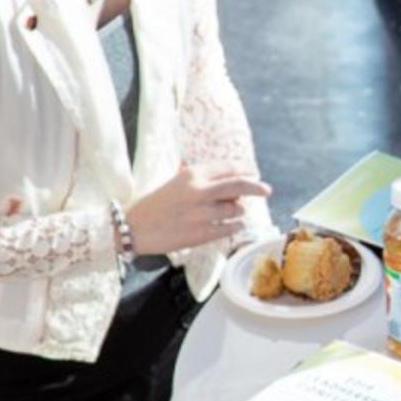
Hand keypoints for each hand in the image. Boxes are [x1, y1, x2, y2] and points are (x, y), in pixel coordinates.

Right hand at [126, 162, 269, 256]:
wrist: (133, 228)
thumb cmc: (155, 205)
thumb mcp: (176, 183)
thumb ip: (202, 179)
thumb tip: (232, 180)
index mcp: (192, 175)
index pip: (228, 167)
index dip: (245, 169)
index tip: (254, 172)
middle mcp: (199, 191)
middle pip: (240, 185)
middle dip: (257, 187)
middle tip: (267, 190)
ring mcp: (201, 213)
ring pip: (236, 208)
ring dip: (237, 210)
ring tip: (226, 212)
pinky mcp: (202, 233)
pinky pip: (231, 227)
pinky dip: (235, 225)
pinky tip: (232, 224)